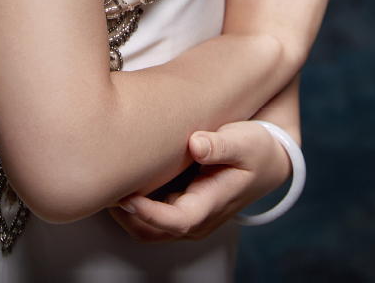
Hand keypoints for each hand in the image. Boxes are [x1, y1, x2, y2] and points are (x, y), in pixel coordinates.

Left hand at [108, 121, 291, 241]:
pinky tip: (125, 181)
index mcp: (212, 204)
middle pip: (154, 233)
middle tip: (105, 188)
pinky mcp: (184, 208)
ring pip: (149, 230)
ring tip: (109, 185)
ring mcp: (191, 216)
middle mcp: (199, 218)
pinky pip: (153, 219)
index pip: (175, 221)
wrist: (269, 159)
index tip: (125, 196)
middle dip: (126, 217)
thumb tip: (196, 144)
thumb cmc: (256, 149)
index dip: (148, 213)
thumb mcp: (244, 141)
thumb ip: (220, 144)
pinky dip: (135, 207)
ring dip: (127, 214)